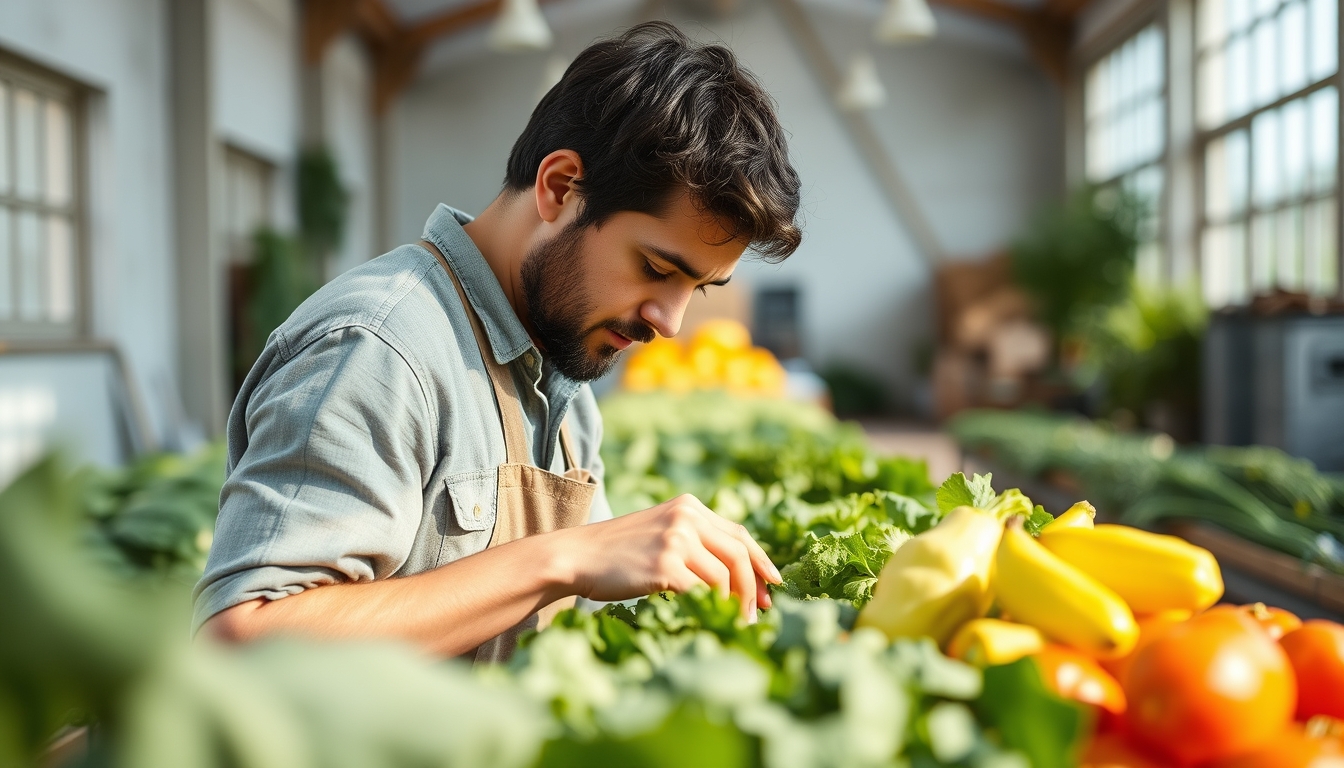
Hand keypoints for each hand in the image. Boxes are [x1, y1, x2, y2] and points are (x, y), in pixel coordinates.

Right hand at [558, 494, 782, 618]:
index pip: (739, 533)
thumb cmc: (616, 553)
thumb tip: (737, 576)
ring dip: (737, 603)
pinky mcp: (664, 565)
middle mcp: (685, 517)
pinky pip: (703, 591)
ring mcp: (675, 539)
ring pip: (725, 576)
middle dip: (755, 586)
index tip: (774, 584)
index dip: (761, 561)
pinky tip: (714, 620)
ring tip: (739, 622)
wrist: (576, 556)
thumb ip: (694, 541)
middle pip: (739, 554)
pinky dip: (714, 608)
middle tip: (762, 611)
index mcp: (688, 506)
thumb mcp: (659, 532)